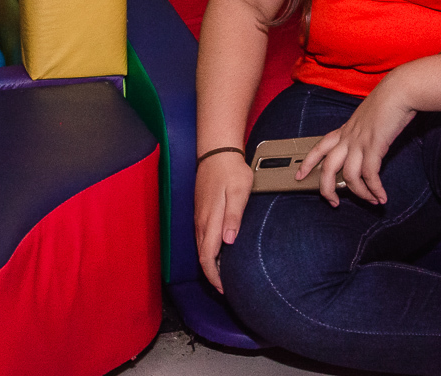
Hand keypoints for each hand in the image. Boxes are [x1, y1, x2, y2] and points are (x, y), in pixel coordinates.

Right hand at [194, 151, 253, 292]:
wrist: (217, 152)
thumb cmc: (231, 171)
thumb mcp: (240, 192)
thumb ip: (234, 217)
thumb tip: (228, 242)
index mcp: (211, 219)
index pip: (207, 257)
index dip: (214, 277)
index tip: (224, 289)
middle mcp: (202, 221)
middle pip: (202, 256)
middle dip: (212, 275)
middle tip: (226, 288)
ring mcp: (200, 216)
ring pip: (201, 247)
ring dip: (210, 263)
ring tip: (224, 275)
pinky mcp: (201, 211)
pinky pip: (202, 237)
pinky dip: (209, 251)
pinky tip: (220, 252)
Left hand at [296, 70, 416, 206]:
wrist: (399, 91)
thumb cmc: (387, 103)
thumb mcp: (367, 119)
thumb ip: (362, 133)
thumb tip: (366, 147)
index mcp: (344, 130)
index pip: (319, 147)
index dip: (308, 163)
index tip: (298, 176)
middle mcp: (348, 137)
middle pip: (328, 168)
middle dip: (327, 189)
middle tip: (333, 203)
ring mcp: (360, 142)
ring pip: (349, 176)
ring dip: (360, 194)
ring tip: (371, 202)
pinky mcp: (375, 146)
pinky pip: (370, 175)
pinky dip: (375, 189)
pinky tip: (382, 197)